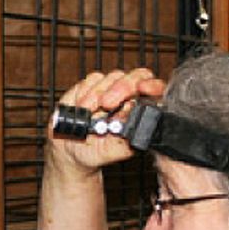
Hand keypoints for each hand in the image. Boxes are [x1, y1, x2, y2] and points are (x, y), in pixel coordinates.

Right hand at [49, 68, 165, 177]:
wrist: (72, 149)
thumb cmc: (96, 151)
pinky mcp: (90, 85)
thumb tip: (132, 123)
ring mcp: (110, 88)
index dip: (152, 85)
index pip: (156, 90)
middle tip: (107, 103)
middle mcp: (128, 97)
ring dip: (97, 94)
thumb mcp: (112, 152)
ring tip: (88, 112)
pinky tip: (82, 107)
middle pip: (135, 77)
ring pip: (112, 77)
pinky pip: (92, 79)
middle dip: (121, 88)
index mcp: (141, 111)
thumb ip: (126, 140)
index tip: (143, 89)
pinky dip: (85, 92)